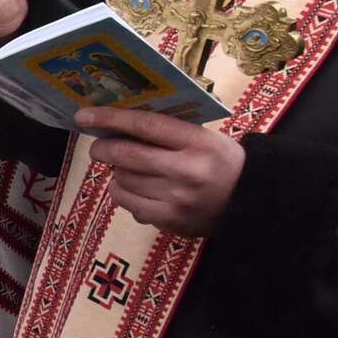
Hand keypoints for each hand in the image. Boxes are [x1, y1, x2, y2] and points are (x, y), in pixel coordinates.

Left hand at [80, 107, 243, 236]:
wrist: (254, 201)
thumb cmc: (221, 162)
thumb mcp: (204, 138)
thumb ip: (166, 132)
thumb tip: (116, 125)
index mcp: (198, 142)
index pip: (146, 126)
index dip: (110, 119)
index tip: (83, 115)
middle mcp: (187, 170)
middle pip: (126, 156)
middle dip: (103, 149)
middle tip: (98, 147)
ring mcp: (178, 199)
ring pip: (123, 181)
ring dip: (116, 173)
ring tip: (127, 170)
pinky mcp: (171, 221)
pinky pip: (129, 204)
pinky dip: (123, 194)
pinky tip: (134, 189)